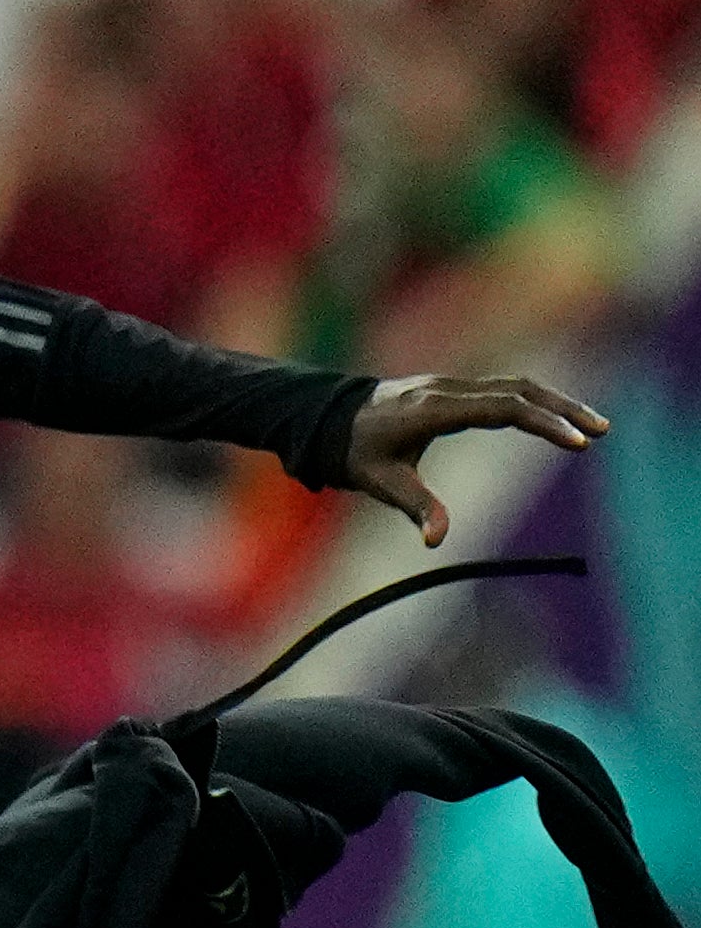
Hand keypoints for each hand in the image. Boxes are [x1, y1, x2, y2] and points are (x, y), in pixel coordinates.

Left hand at [340, 374, 606, 545]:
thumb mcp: (381, 483)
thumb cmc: (354, 453)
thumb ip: (414, 507)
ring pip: (515, 386)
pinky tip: (555, 419)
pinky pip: (502, 389)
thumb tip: (436, 541)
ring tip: (593, 427)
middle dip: (562, 410)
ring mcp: (450, 385)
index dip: (544, 423)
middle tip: (601, 432)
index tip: (577, 442)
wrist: (327, 419)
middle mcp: (447, 390)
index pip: (504, 408)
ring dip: (555, 404)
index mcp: (435, 409)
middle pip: (519, 390)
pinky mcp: (451, 389)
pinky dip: (534, 402)